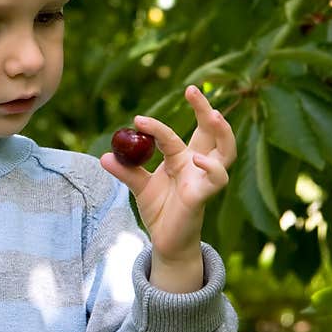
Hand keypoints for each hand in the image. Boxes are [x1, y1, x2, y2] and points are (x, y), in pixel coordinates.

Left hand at [100, 85, 237, 260]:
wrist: (166, 243)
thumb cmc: (159, 212)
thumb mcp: (139, 187)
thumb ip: (126, 171)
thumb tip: (104, 156)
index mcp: (181, 159)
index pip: (172, 135)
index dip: (155, 126)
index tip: (137, 119)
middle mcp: (197, 165)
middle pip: (211, 131)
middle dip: (205, 108)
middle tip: (191, 88)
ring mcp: (204, 179)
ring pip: (226, 151)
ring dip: (223, 131)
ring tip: (212, 114)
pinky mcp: (204, 196)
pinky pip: (217, 179)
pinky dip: (211, 167)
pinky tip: (197, 159)